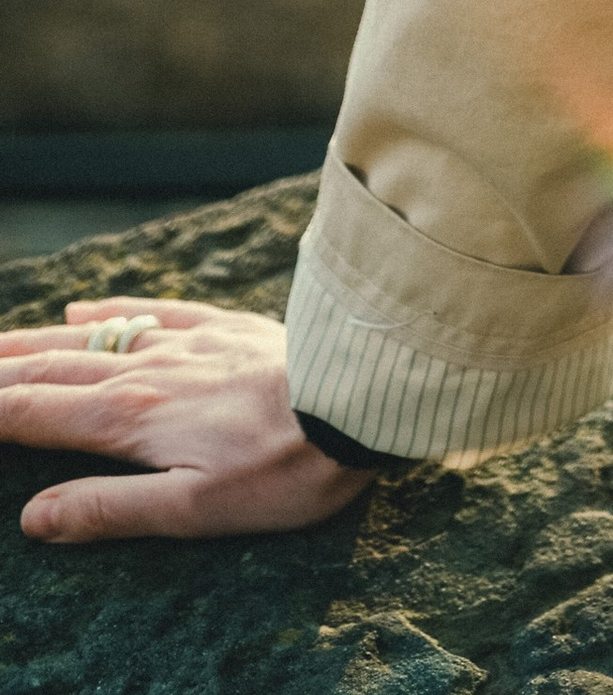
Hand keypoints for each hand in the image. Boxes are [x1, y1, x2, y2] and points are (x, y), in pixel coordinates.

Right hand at [0, 298, 374, 542]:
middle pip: (54, 368)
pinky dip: (109, 311)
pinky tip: (85, 310)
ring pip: (94, 337)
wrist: (362, 397)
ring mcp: (187, 342)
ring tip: (1, 344)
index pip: (37, 414)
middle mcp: (149, 370)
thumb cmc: (282, 468)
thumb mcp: (192, 510)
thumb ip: (109, 510)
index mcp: (131, 419)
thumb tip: (34, 518)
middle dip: (3, 370)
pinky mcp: (224, 327)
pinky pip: (152, 311)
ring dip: (39, 341)